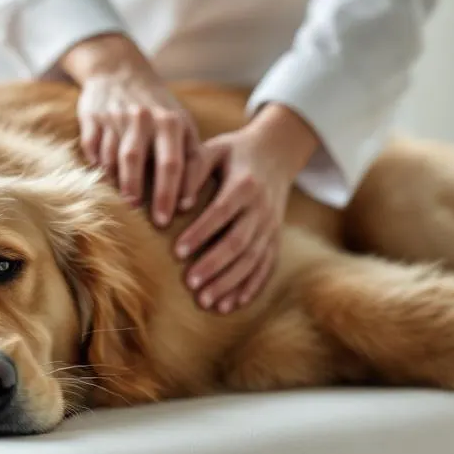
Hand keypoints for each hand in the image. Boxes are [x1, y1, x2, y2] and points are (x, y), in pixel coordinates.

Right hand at [58, 33, 201, 226]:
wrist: (119, 70)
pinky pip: (93, 148)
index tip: (168, 218)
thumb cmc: (159, 109)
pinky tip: (105, 179)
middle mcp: (143, 117)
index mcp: (170, 121)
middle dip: (141, 191)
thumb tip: (189, 203)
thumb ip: (191, 158)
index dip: (171, 193)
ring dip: (120, 183)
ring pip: (114, 156)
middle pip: (139, 160)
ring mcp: (116, 116)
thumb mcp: (182, 124)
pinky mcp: (92, 117)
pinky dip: (98, 165)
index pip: (172, 163)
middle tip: (148, 219)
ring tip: (128, 201)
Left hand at [175, 104, 319, 312]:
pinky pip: (266, 266)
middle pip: (240, 242)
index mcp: (244, 183)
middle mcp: (262, 208)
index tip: (178, 252)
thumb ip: (193, 171)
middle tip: (191, 284)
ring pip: (253, 260)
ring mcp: (272, 226)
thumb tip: (177, 204)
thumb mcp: (213, 150)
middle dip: (215, 265)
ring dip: (230, 282)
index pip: (222, 212)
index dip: (201, 232)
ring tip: (206, 301)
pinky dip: (251, 287)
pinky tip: (233, 304)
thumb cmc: (233, 153)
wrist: (275, 154)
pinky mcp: (275, 238)